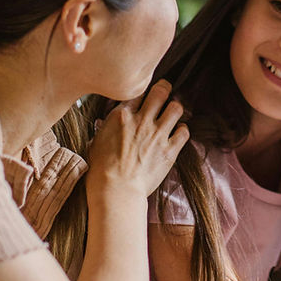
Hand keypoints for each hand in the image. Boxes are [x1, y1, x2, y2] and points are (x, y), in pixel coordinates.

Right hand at [86, 79, 187, 198]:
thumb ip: (105, 129)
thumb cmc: (101, 170)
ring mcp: (157, 135)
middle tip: (164, 93)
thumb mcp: (96, 142)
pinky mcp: (169, 151)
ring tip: (172, 114)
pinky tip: (177, 133)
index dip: (143, 92)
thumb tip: (106, 124)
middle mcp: (142, 121)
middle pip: (160, 91)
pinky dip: (182, 131)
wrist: (115, 190)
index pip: (138, 91)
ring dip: (174, 109)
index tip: (144, 95)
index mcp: (121, 116)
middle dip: (164, 89)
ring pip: (176, 108)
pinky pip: (184, 132)